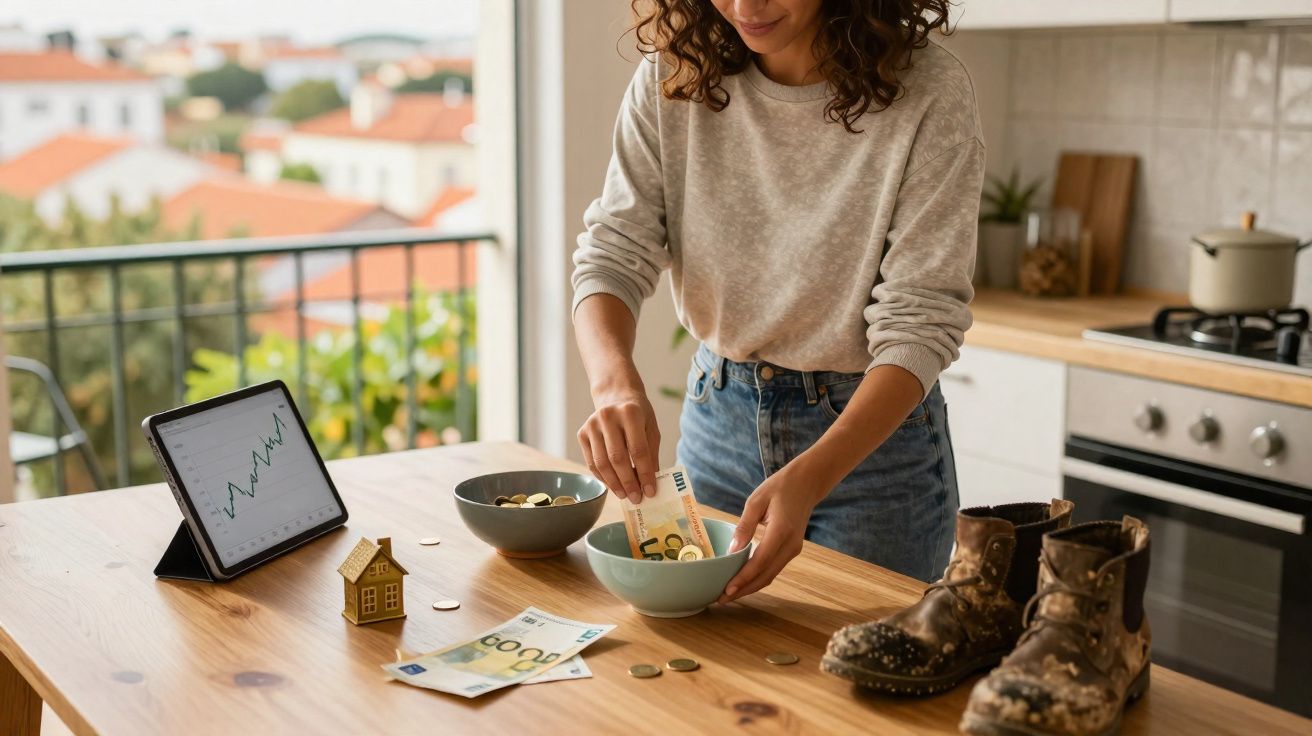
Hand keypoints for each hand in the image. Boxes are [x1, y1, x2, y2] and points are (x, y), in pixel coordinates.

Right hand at [577, 387, 659, 503]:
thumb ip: (651, 454)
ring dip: (614, 483)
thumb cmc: (638, 415)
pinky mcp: (582, 433)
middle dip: (628, 482)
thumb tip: (650, 484)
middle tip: (636, 498)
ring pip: (602, 463)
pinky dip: (603, 477)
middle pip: (618, 458)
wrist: (615, 395)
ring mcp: (592, 425)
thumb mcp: (651, 428)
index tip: (651, 491)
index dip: (645, 473)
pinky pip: (592, 462)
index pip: (639, 450)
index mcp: (630, 413)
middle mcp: (608, 416)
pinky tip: (613, 485)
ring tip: (625, 495)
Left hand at [718, 465, 823, 603]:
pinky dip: (758, 578)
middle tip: (721, 599)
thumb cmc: (780, 487)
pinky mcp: (792, 550)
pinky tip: (743, 581)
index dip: (742, 579)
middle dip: (743, 590)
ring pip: (770, 575)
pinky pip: (773, 569)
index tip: (726, 591)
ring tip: (728, 594)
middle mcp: (790, 546)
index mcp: (781, 531)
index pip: (760, 562)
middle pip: (765, 576)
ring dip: (750, 587)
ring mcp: (794, 550)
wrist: (807, 484)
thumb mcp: (756, 500)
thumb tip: (731, 551)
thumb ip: (744, 526)